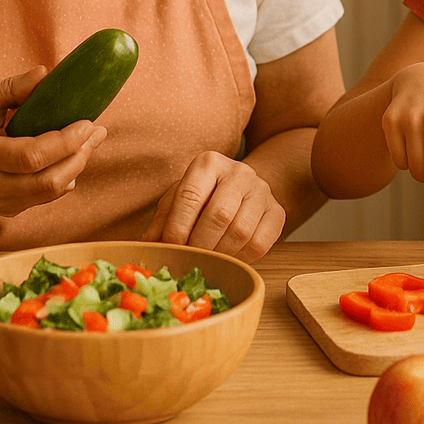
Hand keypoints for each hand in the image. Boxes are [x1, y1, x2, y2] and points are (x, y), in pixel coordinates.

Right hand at [0, 67, 107, 216]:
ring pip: (50, 193)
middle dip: (80, 156)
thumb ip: (13, 87)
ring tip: (93, 139)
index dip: (65, 142)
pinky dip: (66, 176)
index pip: (31, 157)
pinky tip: (74, 155)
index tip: (88, 121)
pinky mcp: (7, 209)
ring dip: (78, 165)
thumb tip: (46, 74)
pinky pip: (46, 197)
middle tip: (98, 130)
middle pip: (47, 182)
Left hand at [141, 151, 284, 261]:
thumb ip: (162, 222)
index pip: (190, 196)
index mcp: (208, 163)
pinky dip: (241, 258)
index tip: (171, 248)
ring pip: (240, 232)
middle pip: (218, 215)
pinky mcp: (277, 212)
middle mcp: (238, 171)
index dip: (178, 228)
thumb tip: (146, 247)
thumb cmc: (204, 196)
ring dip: (220, 254)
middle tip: (190, 259)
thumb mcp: (178, 200)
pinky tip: (229, 258)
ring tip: (208, 260)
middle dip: (200, 245)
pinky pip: (260, 243)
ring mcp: (262, 190)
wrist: (243, 189)